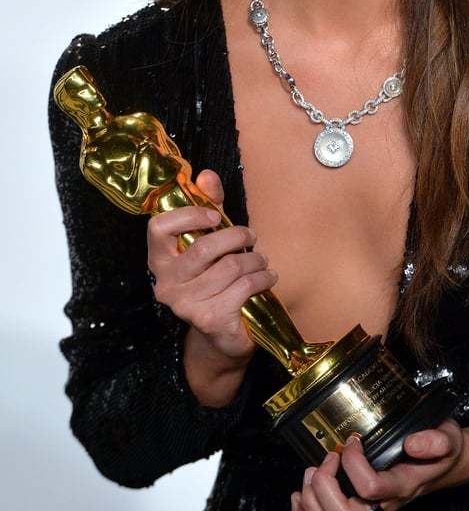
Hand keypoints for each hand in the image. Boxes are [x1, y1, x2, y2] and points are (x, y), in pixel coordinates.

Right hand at [147, 168, 277, 366]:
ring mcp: (185, 304)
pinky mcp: (209, 319)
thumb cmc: (216, 279)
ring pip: (229, 267)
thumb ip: (208, 207)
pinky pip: (244, 287)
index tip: (214, 215)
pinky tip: (268, 277)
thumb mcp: (211, 239)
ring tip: (261, 259)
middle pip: (202, 248)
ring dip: (254, 259)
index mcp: (159, 259)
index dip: (188, 215)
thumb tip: (206, 175)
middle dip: (235, 236)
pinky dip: (262, 278)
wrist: (222, 335)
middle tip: (251, 236)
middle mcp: (166, 283)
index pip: (158, 228)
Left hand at [290, 417, 468, 510]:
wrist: (444, 466)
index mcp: (402, 486)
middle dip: (325, 485)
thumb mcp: (447, 436)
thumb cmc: (441, 450)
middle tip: (328, 457)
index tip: (353, 439)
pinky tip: (299, 496)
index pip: (370, 488)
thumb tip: (411, 442)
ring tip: (313, 471)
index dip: (353, 462)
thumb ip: (436, 440)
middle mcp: (383, 507)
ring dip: (312, 500)